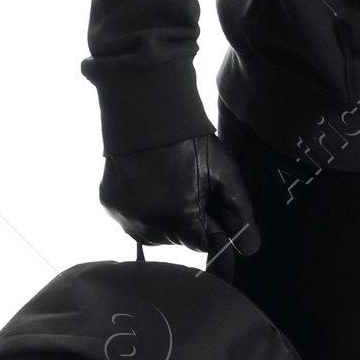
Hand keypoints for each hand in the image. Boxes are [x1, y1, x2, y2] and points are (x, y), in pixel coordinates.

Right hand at [100, 135, 260, 254]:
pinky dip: (144, 207)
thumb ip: (239, 214)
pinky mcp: (110, 206)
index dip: (211, 222)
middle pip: (179, 239)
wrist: (146, 111)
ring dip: (166, 217)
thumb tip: (250, 248)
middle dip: (189, 219)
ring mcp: (124, 217)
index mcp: (178, 220)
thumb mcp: (223, 173)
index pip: (205, 244)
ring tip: (167, 181)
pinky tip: (149, 181)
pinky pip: (133, 219)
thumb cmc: (188, 140)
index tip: (208, 198)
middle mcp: (146, 226)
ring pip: (155, 233)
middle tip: (187, 183)